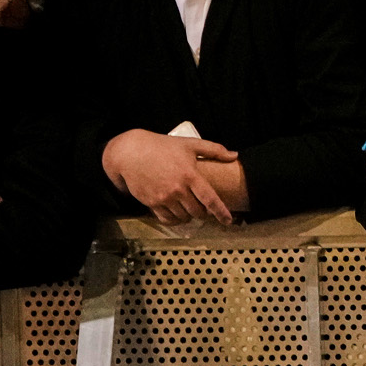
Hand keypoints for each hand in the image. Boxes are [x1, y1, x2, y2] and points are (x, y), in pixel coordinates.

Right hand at [103, 129, 239, 224]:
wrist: (131, 153)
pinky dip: (174, 220)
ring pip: (183, 217)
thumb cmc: (162, 146)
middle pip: (197, 212)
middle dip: (203, 213)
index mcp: (190, 175)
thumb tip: (234, 155)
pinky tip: (176, 214)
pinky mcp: (152, 203)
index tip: (228, 221)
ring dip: (189, 216)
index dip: (221, 212)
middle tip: (203, 209)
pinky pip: (167, 219)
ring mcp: (164, 198)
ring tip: (189, 209)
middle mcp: (178, 189)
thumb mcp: (189, 144)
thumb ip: (214, 150)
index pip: (210, 199)